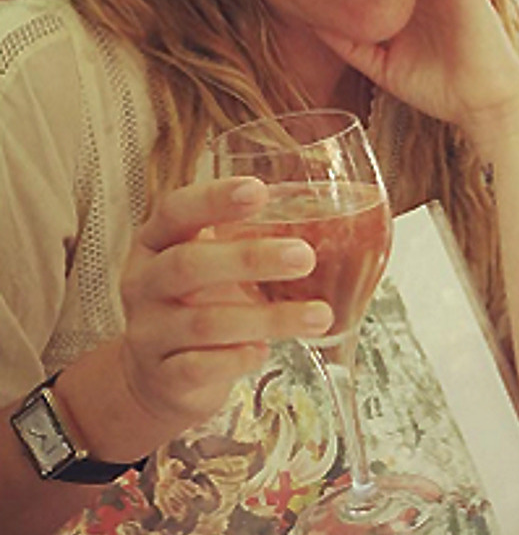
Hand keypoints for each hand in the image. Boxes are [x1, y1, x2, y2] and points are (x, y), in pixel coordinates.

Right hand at [116, 177, 332, 432]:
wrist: (158, 378)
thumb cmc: (197, 306)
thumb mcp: (210, 266)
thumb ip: (245, 241)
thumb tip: (325, 215)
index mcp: (156, 244)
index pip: (175, 212)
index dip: (213, 199)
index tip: (258, 190)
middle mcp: (144, 284)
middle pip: (188, 265)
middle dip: (250, 259)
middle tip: (304, 256)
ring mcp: (149, 333)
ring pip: (205, 323)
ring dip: (269, 318)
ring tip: (319, 315)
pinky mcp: (164, 376)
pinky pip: (200, 367)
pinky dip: (239, 358)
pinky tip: (265, 351)